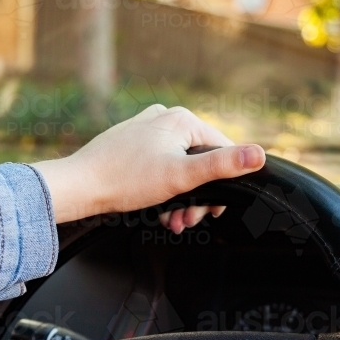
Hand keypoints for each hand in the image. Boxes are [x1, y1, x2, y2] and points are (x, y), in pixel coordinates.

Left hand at [32, 105, 264, 231]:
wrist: (79, 187)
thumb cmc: (125, 180)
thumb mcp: (182, 176)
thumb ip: (222, 166)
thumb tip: (259, 155)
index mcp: (182, 119)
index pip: (222, 151)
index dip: (222, 185)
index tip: (210, 211)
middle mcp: (165, 118)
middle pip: (201, 162)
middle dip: (198, 196)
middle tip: (186, 220)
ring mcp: (147, 130)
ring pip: (180, 168)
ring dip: (181, 199)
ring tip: (170, 219)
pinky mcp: (133, 145)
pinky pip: (161, 168)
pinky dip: (164, 191)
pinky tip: (157, 209)